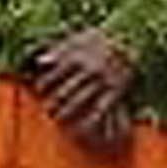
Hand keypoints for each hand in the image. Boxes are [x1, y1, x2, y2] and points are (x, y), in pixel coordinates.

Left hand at [27, 27, 132, 150]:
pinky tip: (83, 128)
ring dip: (67, 112)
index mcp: (77, 57)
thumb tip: (38, 62)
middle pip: (65, 91)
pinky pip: (101, 109)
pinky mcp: (115, 91)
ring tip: (58, 119)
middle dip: (54, 103)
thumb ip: (56, 51)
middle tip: (48, 110)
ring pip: (80, 101)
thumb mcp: (76, 40)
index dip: (44, 84)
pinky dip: (91, 120)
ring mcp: (102, 81)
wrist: (128, 39)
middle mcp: (88, 70)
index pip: (54, 75)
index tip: (40, 90)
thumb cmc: (97, 39)